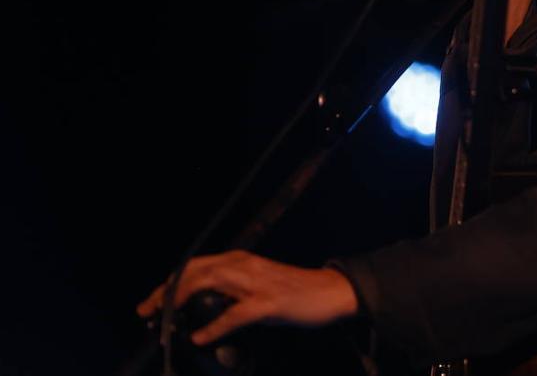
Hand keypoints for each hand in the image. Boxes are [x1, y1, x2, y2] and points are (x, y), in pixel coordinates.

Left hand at [135, 250, 358, 345]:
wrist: (330, 291)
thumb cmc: (294, 291)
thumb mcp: (258, 285)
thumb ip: (232, 292)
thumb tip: (203, 309)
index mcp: (241, 260)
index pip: (195, 265)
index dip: (169, 282)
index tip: (151, 303)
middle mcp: (244, 265)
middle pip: (194, 272)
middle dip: (165, 291)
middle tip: (145, 312)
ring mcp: (256, 283)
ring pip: (207, 284)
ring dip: (180, 302)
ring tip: (163, 322)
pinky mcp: (268, 303)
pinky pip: (233, 315)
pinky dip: (213, 327)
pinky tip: (200, 337)